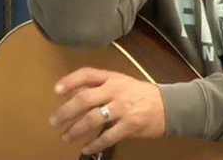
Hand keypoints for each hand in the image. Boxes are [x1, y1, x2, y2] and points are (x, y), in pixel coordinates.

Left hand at [50, 67, 165, 155]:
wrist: (168, 105)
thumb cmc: (139, 94)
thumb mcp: (120, 83)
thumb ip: (97, 86)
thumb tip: (69, 91)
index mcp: (113, 78)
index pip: (87, 74)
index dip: (70, 81)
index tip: (56, 90)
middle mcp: (116, 91)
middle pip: (84, 98)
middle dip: (66, 111)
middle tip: (54, 122)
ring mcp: (123, 108)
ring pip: (92, 119)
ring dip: (75, 130)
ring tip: (66, 137)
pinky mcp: (130, 125)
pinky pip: (107, 136)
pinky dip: (94, 144)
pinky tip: (86, 149)